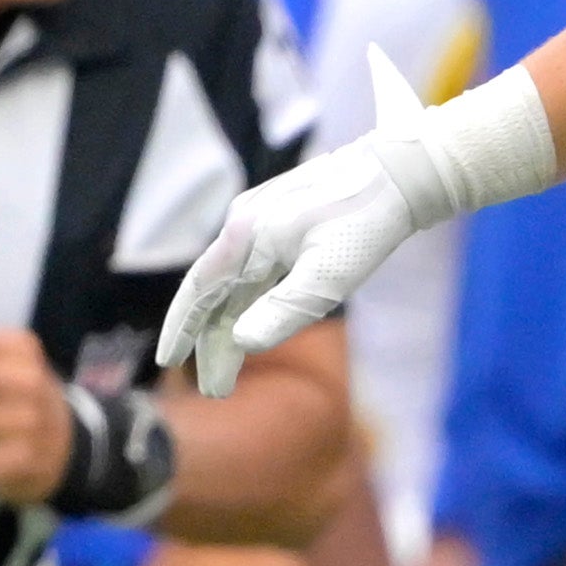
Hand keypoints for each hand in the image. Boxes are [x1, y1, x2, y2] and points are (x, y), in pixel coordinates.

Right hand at [163, 48, 530, 397]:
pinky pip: (253, 270)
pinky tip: (254, 326)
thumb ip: (284, 311)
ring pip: (236, 284)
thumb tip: (242, 344)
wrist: (399, 174)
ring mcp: (260, 219)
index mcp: (246, 236)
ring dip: (232, 327)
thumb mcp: (329, 276)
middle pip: (216, 294)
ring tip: (233, 372)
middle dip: (213, 344)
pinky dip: (249, 303)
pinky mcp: (280, 219)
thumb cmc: (366, 225)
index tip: (166, 363)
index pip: (199, 291)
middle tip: (218, 391)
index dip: (182, 329)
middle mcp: (244, 224)